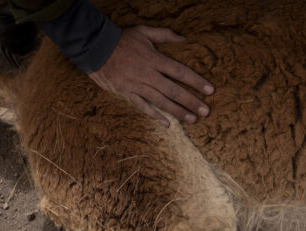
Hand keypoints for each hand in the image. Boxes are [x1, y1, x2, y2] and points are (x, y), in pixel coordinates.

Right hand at [90, 25, 213, 125]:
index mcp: (154, 59)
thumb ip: (164, 35)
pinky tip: (167, 124)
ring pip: (161, 101)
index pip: (180, 71)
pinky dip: (154, 115)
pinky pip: (143, 107)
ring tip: (192, 119)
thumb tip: (184, 38)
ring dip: (177, 111)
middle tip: (206, 111)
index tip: (209, 90)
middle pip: (174, 90)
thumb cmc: (121, 39)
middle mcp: (148, 74)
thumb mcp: (143, 31)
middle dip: (191, 101)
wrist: (95, 48)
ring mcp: (137, 85)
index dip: (196, 81)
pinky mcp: (127, 93)